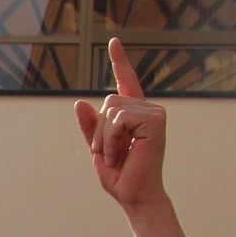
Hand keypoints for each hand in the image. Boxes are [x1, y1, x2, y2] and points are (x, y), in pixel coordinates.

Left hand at [74, 39, 167, 213]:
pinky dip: (113, 139)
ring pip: (112, 110)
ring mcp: (154, 113)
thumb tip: (80, 102)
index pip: (126, 82)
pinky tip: (123, 153)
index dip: (119, 61)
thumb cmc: (120, 175)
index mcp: (134, 114)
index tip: (113, 41)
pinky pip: (119, 120)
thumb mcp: (97, 148)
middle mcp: (147, 109)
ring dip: (106, 137)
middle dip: (100, 130)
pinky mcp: (156, 121)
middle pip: (108, 100)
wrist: (134, 195)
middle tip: (111, 152)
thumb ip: (90, 127)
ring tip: (118, 155)